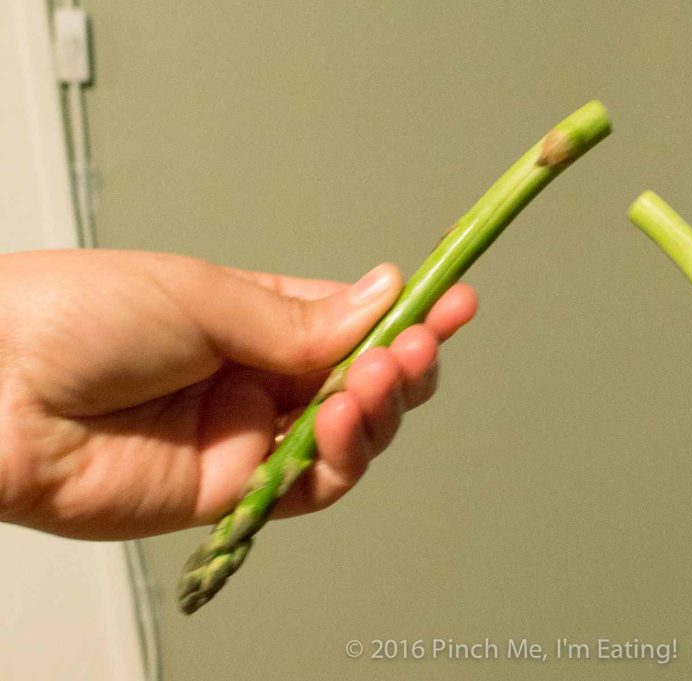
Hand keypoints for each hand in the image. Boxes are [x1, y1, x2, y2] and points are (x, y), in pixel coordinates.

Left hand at [0, 249, 475, 537]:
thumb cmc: (76, 317)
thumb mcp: (205, 295)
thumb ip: (301, 318)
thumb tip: (383, 294)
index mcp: (252, 318)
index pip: (350, 321)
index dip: (406, 313)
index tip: (453, 297)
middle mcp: (258, 378)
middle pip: (362, 380)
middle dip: (405, 361)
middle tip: (424, 340)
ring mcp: (248, 436)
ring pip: (349, 435)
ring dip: (380, 404)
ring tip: (382, 373)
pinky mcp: (232, 490)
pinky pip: (310, 483)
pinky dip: (342, 454)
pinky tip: (344, 416)